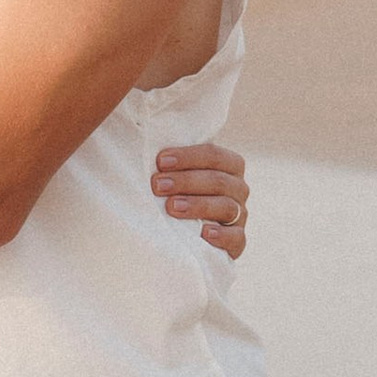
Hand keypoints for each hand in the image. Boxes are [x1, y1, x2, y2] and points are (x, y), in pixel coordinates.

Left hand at [152, 140, 250, 258]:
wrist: (185, 235)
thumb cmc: (175, 194)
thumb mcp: (174, 173)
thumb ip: (169, 161)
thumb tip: (136, 134)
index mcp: (228, 165)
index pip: (214, 155)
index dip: (188, 157)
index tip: (160, 161)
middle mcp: (238, 188)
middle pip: (218, 180)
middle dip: (186, 181)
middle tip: (157, 185)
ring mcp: (240, 214)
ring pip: (225, 206)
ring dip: (197, 206)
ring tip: (171, 207)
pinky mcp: (237, 241)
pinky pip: (236, 238)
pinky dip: (222, 236)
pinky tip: (204, 234)